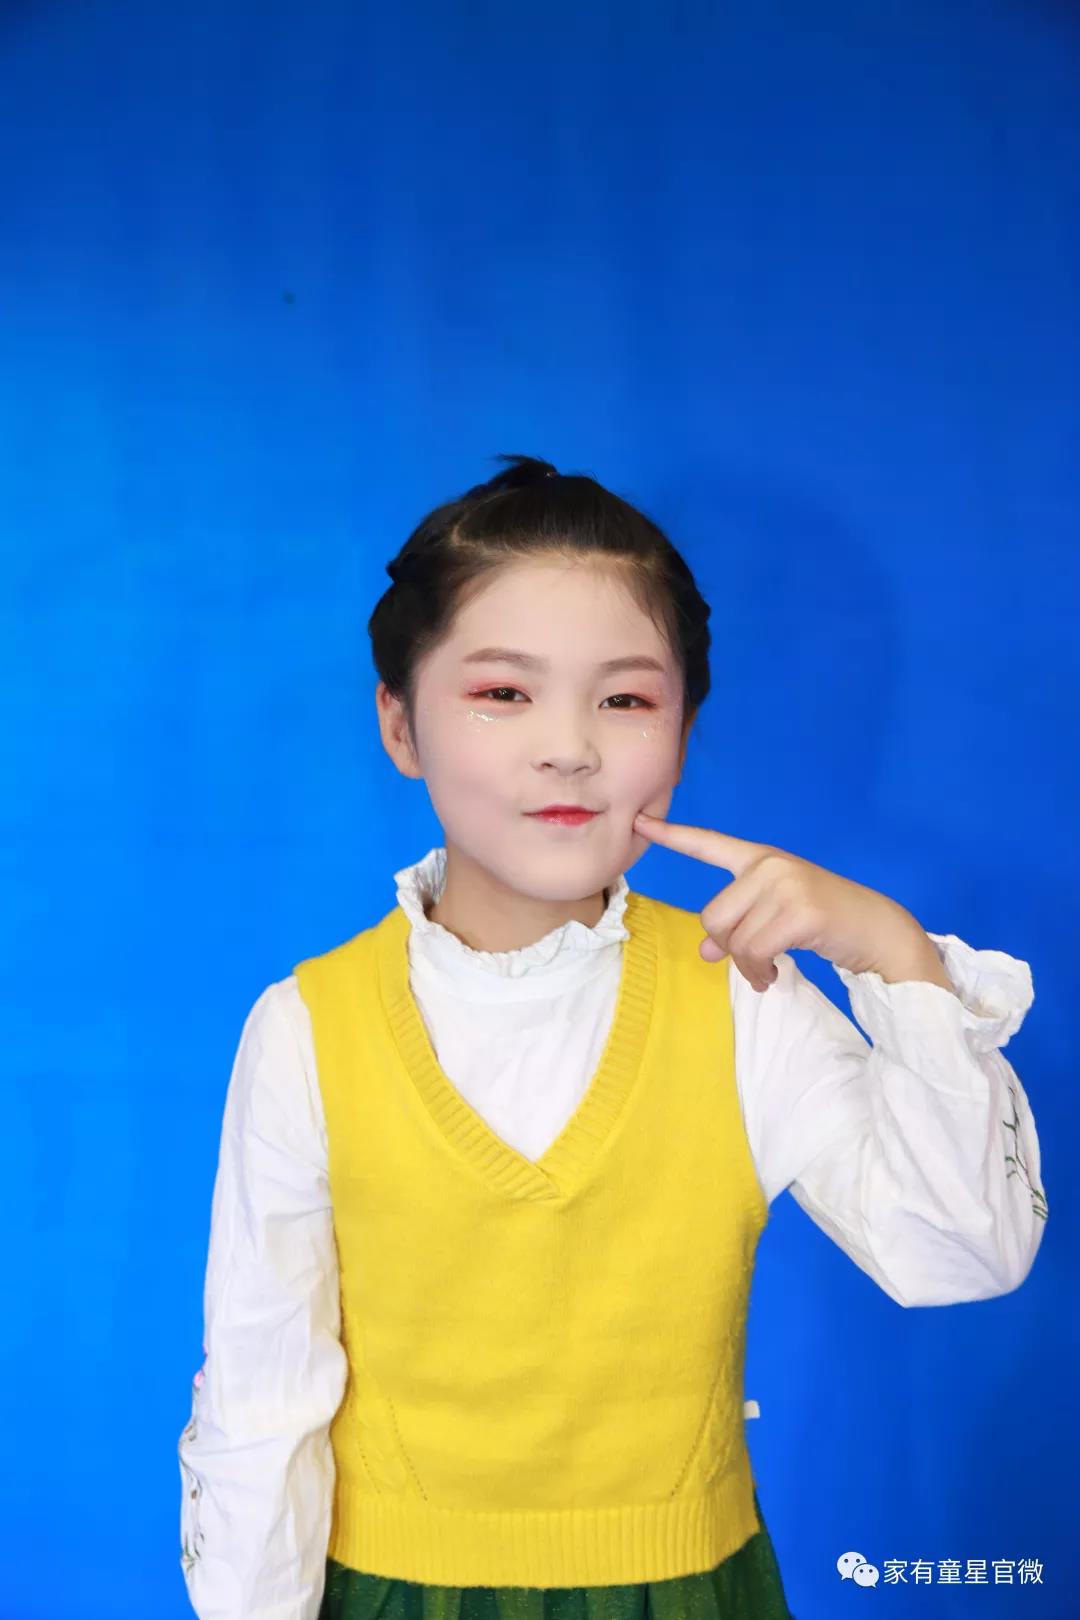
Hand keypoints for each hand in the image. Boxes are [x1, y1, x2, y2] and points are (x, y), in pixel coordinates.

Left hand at [633, 810, 923, 992]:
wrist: (877, 931)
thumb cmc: (824, 922)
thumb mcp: (775, 916)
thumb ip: (738, 924)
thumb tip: (705, 950)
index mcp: (761, 858)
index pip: (709, 844)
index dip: (672, 835)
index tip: (640, 821)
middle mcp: (770, 864)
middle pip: (713, 916)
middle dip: (728, 947)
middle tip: (753, 962)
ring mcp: (786, 885)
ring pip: (733, 939)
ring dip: (747, 967)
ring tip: (766, 972)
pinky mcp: (800, 911)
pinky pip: (754, 952)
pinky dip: (758, 973)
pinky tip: (773, 976)